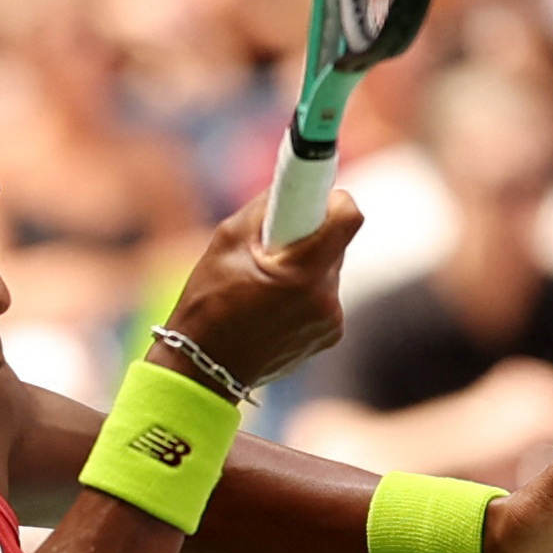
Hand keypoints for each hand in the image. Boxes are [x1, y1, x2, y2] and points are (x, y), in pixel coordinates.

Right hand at [155, 186, 364, 392]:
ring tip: (268, 283)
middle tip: (276, 244)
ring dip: (308, 266)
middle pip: (338, 243)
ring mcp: (330, 321)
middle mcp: (325, 299)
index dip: (335, 200)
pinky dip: (307, 292)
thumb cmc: (208, 301)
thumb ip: (266, 208)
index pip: (348, 217)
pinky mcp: (330, 336)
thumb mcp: (228, 239)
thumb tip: (293, 185)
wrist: (204, 367)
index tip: (316, 199)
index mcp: (302, 273)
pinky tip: (275, 307)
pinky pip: (326, 296)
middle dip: (311, 235)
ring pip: (330, 270)